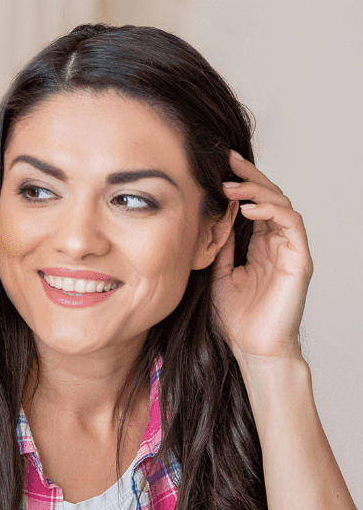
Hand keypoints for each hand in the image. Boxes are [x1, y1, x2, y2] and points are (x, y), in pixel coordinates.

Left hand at [211, 151, 312, 364]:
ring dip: (257, 192)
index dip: (241, 184)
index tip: (219, 166)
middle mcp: (278, 244)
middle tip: (229, 161)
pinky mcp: (299, 260)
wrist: (252, 348)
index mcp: (260, 246)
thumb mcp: (219, 274)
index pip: (254, 205)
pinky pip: (291, 225)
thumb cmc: (237, 318)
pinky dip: (271, 212)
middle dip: (250, 177)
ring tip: (231, 187)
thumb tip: (211, 218)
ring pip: (282, 205)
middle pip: (271, 198)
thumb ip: (220, 247)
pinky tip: (247, 209)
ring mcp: (290, 250)